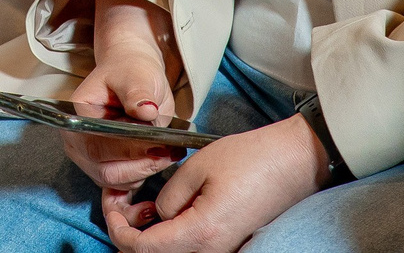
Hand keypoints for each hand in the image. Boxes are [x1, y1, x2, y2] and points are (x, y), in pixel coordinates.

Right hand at [63, 8, 181, 194]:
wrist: (132, 77)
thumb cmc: (131, 72)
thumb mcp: (137, 75)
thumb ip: (138, 92)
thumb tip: (146, 110)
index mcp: (77, 114)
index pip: (97, 145)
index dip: (128, 151)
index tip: (158, 144)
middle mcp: (76, 141)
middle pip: (105, 171)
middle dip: (141, 165)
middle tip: (169, 151)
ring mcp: (88, 158)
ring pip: (116, 182)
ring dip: (145, 171)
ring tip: (168, 151)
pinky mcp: (104, 169)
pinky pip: (121, 188)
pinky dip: (141, 178)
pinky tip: (158, 161)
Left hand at [103, 113, 328, 250]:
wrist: (293, 164)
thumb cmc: (249, 160)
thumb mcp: (197, 168)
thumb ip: (168, 197)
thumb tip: (155, 215)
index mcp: (201, 234)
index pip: (142, 250)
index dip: (117, 229)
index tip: (110, 205)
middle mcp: (213, 252)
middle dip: (129, 233)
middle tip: (120, 202)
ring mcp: (224, 252)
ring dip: (148, 237)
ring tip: (140, 204)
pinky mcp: (229, 245)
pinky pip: (190, 249)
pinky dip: (169, 236)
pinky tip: (163, 213)